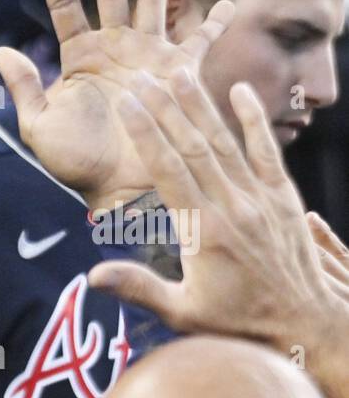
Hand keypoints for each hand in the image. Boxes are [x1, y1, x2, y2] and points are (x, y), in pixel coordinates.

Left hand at [0, 0, 233, 212]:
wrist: (117, 188)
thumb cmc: (75, 163)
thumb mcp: (38, 125)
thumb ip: (23, 87)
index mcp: (79, 56)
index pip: (63, 3)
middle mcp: (114, 48)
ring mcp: (147, 57)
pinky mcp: (178, 74)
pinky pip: (199, 43)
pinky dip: (214, 24)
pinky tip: (227, 3)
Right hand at [88, 68, 348, 397]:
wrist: (303, 324)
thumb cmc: (236, 323)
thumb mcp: (182, 312)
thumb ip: (139, 288)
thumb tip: (93, 276)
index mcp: (203, 231)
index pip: (168, 170)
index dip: (146, 133)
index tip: (128, 103)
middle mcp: (233, 207)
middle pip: (193, 146)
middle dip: (166, 108)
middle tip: (144, 76)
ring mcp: (261, 199)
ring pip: (226, 143)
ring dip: (201, 105)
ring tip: (179, 73)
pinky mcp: (284, 198)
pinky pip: (267, 152)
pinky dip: (254, 120)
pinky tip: (240, 91)